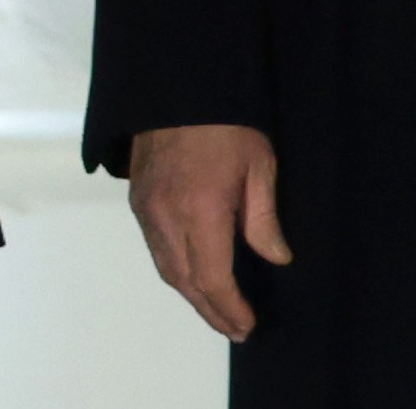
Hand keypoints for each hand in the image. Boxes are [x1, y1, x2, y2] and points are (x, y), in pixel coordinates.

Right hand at [128, 124, 290, 340]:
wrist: (179, 86)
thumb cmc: (226, 123)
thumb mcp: (259, 166)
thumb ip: (264, 219)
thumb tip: (277, 258)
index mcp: (200, 210)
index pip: (213, 278)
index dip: (230, 308)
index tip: (247, 325)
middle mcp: (167, 217)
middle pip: (186, 282)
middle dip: (211, 311)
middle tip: (235, 328)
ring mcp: (147, 210)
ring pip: (167, 269)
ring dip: (192, 295)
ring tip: (217, 310)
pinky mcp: (138, 200)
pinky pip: (156, 249)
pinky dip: (175, 271)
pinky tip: (193, 275)